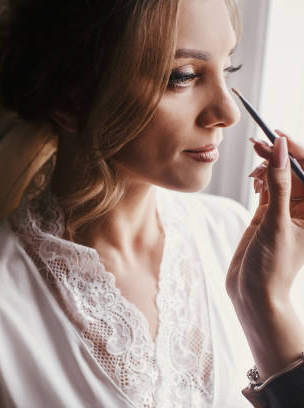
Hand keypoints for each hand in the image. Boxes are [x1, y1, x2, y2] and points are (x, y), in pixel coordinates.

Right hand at [226, 131, 303, 377]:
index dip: (296, 152)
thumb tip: (280, 150)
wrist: (254, 294)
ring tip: (253, 166)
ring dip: (267, 167)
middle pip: (294, 172)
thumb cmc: (272, 265)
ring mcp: (286, 213)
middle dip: (278, 156)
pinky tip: (253, 179)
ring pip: (279, 179)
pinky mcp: (267, 217)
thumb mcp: (276, 221)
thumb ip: (278, 184)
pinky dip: (260, 181)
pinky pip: (267, 190)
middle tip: (258, 142)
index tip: (278, 135)